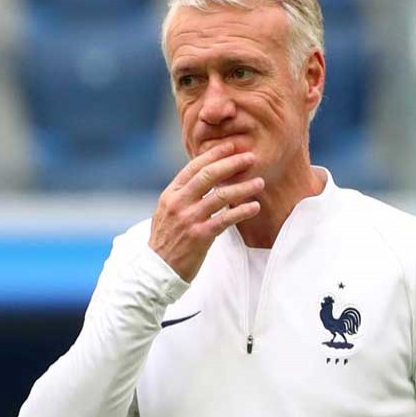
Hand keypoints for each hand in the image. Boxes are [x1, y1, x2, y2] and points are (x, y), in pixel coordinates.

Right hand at [149, 142, 263, 281]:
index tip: (231, 146)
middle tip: (250, 157)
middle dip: (231, 163)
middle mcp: (178, 203)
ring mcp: (189, 219)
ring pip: (220, 196)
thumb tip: (202, 178)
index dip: (214, 154)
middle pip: (208, 175)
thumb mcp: (165, 212)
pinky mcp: (200, 236)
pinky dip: (242, 211)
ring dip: (243, 187)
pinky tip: (254, 206)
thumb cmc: (165, 241)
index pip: (193, 167)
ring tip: (259, 182)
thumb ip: (182, 195)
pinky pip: (225, 219)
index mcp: (170, 194)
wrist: (156, 270)